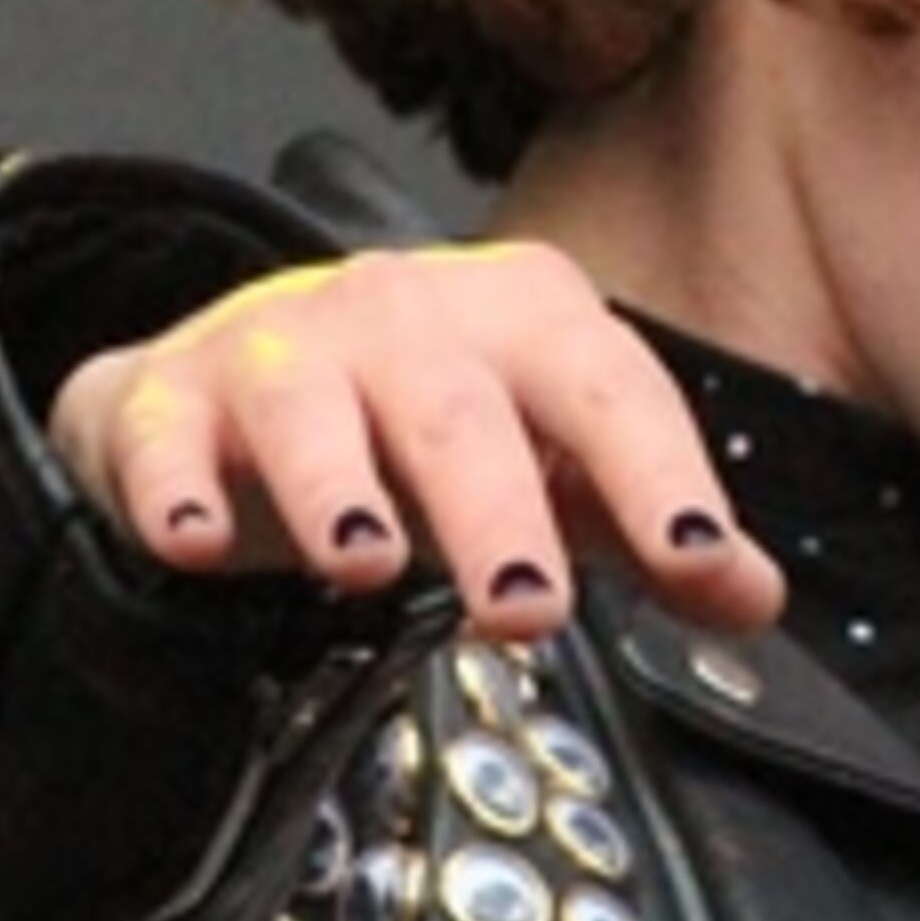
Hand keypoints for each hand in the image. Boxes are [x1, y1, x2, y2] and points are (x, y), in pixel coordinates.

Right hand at [48, 242, 783, 638]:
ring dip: (335, 486)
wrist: (240, 381)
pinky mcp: (172, 396)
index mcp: (523, 318)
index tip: (695, 558)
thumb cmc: (421, 428)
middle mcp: (403, 313)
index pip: (609, 386)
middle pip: (457, 408)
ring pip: (307, 405)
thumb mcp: (553, 470)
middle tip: (525, 607)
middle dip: (494, 506)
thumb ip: (650, 533)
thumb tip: (751, 598)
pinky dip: (175, 488)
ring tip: (363, 564)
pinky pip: (167, 433)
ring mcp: (280, 346)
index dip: (658, 473)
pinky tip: (196, 545)